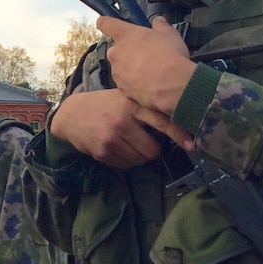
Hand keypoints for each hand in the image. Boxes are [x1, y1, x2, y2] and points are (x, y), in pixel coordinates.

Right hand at [51, 89, 190, 166]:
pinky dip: (124, 160)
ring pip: (140, 160)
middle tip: (144, 143)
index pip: (162, 121)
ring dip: (138, 156)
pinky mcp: (103, 151)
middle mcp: (123, 121)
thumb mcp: (124, 98)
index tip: (192, 145)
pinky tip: (115, 147)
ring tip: (127, 143)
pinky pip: (126, 165)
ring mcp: (113, 138)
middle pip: (153, 150)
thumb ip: (144, 108)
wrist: (70, 115)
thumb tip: (175, 121)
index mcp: (132, 104)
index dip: (179, 134)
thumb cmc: (103, 104)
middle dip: (152, 151)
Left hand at [97, 16, 195, 115]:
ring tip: (150, 70)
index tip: (109, 24)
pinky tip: (149, 83)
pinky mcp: (122, 89)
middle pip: (116, 48)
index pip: (105, 23)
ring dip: (131, 67)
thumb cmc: (170, 56)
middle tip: (145, 53)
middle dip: (128, 51)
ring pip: (121, 67)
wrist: (173, 85)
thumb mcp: (170, 34)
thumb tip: (159, 22)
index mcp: (124, 35)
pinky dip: (134, 83)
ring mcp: (117, 72)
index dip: (106, 23)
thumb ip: (160, 26)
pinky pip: (126, 83)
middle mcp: (116, 52)